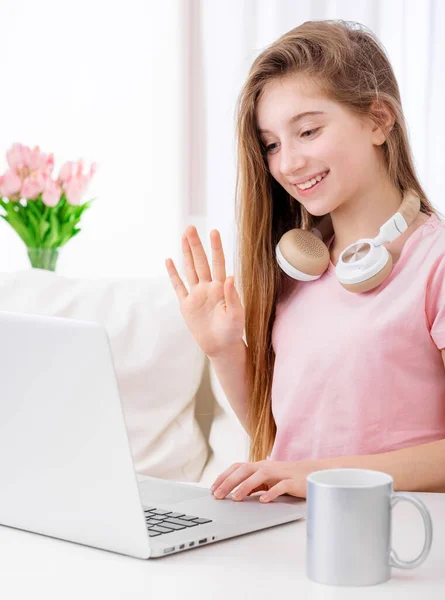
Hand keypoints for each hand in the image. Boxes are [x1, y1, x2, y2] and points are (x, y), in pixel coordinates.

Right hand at [165, 226, 244, 358]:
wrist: (220, 346)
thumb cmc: (232, 332)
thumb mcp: (236, 315)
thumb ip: (233, 296)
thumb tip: (231, 276)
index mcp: (221, 288)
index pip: (218, 263)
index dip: (216, 248)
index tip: (214, 231)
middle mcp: (208, 287)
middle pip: (200, 262)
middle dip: (196, 245)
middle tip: (191, 228)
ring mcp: (196, 294)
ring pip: (190, 269)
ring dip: (186, 253)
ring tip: (184, 236)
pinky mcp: (186, 304)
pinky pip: (178, 286)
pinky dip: (173, 274)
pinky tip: (169, 261)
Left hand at [210, 459, 322, 501]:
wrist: (313, 473)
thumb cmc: (287, 478)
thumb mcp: (267, 480)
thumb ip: (253, 484)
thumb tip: (234, 493)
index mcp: (260, 466)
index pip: (238, 467)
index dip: (224, 476)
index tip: (213, 489)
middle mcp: (267, 467)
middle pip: (245, 470)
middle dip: (229, 482)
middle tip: (218, 495)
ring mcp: (280, 473)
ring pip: (260, 476)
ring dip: (246, 486)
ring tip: (235, 498)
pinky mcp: (292, 482)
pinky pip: (280, 486)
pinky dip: (271, 493)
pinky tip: (263, 501)